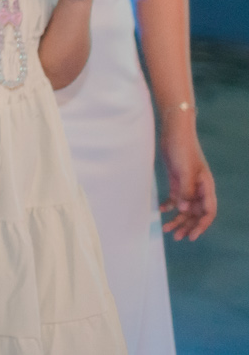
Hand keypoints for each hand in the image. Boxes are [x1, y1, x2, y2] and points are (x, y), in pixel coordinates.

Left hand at [160, 117, 218, 240]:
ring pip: (184, 207)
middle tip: (176, 237)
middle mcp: (199, 188)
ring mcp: (188, 185)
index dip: (201, 225)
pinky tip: (160, 210)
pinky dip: (169, 205)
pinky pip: (175, 198)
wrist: (174, 132)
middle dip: (187, 225)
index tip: (191, 236)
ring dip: (177, 219)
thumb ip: (185, 191)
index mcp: (206, 187)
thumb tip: (183, 211)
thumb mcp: (185, 171)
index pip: (208, 211)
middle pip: (196, 213)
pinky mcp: (177, 180)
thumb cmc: (183, 149)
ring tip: (166, 229)